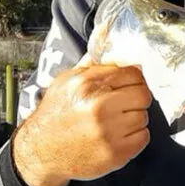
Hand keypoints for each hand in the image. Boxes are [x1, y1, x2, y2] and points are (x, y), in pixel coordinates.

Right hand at [12, 60, 152, 185]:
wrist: (41, 151)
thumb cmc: (56, 114)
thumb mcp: (67, 82)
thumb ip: (92, 63)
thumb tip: (107, 32)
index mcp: (87, 84)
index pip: (133, 73)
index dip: (133, 79)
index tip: (128, 86)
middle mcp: (98, 106)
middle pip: (143, 95)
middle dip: (136, 99)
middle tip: (124, 105)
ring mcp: (108, 131)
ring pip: (144, 117)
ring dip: (134, 119)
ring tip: (116, 122)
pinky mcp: (116, 153)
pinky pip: (143, 137)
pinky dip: (134, 137)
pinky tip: (117, 136)